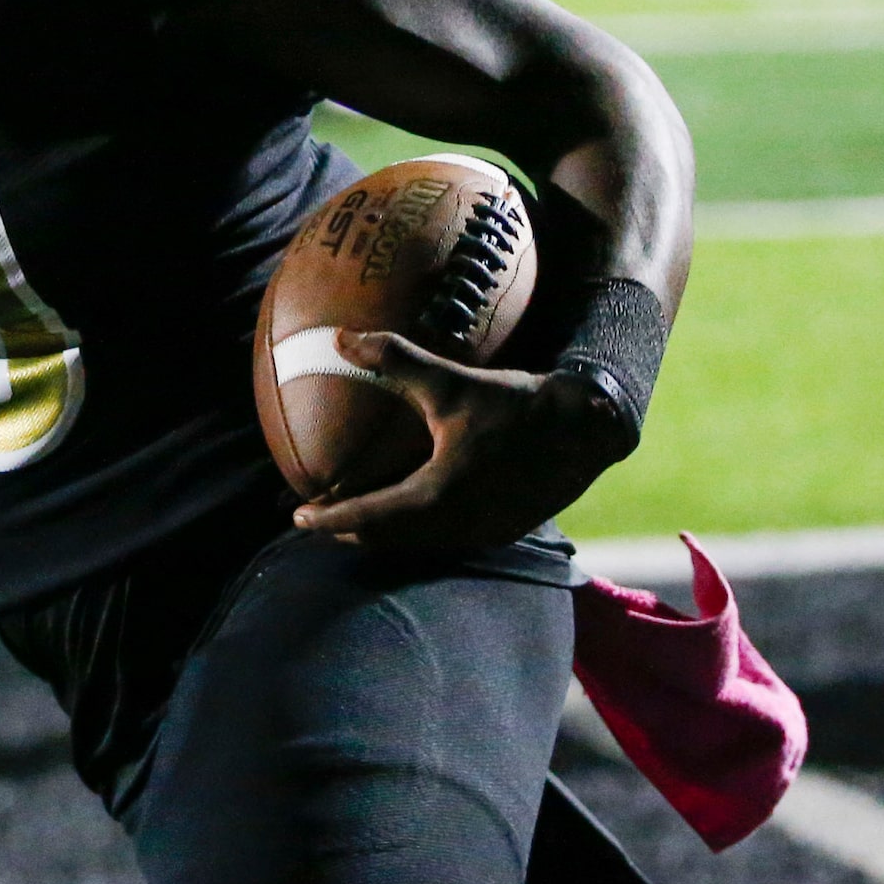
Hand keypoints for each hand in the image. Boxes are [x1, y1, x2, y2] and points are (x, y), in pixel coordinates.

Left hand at [291, 332, 639, 550]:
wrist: (585, 428)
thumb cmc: (515, 404)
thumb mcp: (451, 381)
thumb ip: (393, 360)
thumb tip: (340, 338)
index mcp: (438, 497)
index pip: (369, 518)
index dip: (330, 519)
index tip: (298, 517)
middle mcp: (458, 526)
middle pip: (389, 541)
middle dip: (350, 532)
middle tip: (319, 519)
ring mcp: (483, 534)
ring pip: (418, 545)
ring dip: (385, 535)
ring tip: (356, 519)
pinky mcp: (502, 531)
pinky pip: (446, 541)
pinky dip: (417, 533)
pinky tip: (412, 514)